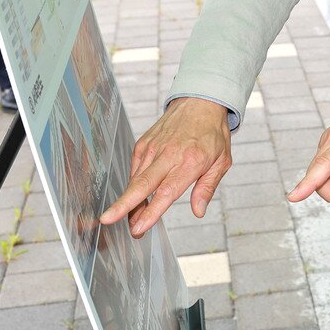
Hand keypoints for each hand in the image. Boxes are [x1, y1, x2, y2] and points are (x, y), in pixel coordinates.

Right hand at [99, 97, 231, 236]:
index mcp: (190, 161)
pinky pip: (135, 168)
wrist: (200, 101)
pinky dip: (134, 184)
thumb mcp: (222, 161)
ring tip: (129, 220)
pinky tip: (137, 195)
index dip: (151, 212)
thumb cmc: (213, 133)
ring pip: (135, 179)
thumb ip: (207, 187)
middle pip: (141, 184)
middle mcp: (168, 154)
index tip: (139, 228)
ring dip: (128, 201)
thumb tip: (198, 211)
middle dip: (123, 205)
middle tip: (108, 221)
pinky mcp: (144, 143)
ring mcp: (153, 147)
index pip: (166, 192)